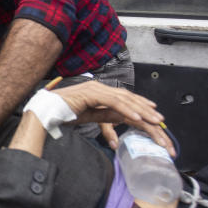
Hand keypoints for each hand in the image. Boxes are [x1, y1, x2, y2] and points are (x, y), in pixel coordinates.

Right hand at [53, 81, 174, 155]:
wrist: (47, 111)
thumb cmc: (64, 113)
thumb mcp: (91, 116)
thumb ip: (106, 115)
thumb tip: (121, 119)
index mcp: (99, 91)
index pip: (124, 97)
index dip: (141, 104)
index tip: (153, 113)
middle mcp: (99, 87)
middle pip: (128, 98)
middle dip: (146, 109)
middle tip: (160, 120)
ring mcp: (95, 88)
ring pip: (124, 99)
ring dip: (141, 111)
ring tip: (154, 121)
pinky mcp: (91, 94)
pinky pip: (113, 102)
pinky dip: (127, 110)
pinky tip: (137, 118)